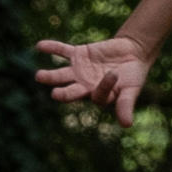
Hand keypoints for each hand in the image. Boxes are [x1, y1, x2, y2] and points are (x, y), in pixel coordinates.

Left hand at [33, 35, 151, 121]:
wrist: (132, 53)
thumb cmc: (133, 75)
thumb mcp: (131, 90)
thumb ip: (126, 105)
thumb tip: (127, 125)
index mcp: (96, 95)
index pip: (96, 95)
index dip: (104, 86)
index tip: (114, 75)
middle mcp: (84, 85)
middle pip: (71, 91)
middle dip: (63, 94)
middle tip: (55, 94)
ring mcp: (79, 70)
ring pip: (61, 74)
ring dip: (50, 76)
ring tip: (38, 76)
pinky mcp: (78, 54)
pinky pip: (62, 51)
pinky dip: (52, 47)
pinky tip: (39, 46)